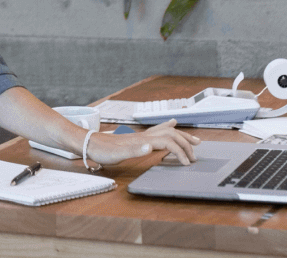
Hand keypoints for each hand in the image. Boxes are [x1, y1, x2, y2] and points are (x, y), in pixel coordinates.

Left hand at [85, 120, 199, 165]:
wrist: (91, 143)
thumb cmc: (103, 150)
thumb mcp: (118, 154)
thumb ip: (135, 150)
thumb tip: (151, 146)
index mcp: (143, 140)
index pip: (169, 142)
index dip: (180, 152)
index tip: (187, 163)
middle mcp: (145, 135)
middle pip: (171, 135)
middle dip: (186, 144)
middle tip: (195, 155)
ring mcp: (142, 135)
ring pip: (167, 132)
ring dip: (182, 135)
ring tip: (194, 139)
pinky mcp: (139, 137)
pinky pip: (159, 130)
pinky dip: (169, 127)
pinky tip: (172, 124)